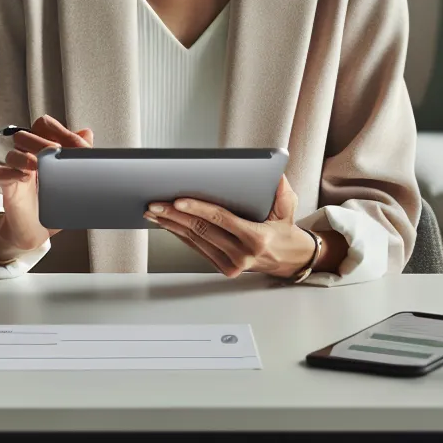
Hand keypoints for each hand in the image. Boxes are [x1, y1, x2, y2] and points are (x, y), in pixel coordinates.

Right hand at [0, 115, 86, 256]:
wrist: (38, 230)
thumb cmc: (53, 201)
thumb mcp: (71, 178)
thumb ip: (78, 154)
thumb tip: (87, 132)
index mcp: (42, 150)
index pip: (42, 127)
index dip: (53, 128)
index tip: (68, 140)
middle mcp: (27, 157)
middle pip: (24, 136)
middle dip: (39, 140)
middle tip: (55, 150)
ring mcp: (16, 172)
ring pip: (12, 154)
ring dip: (24, 156)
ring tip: (37, 165)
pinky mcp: (8, 188)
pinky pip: (3, 173)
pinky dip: (12, 173)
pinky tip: (25, 177)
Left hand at [147, 177, 317, 279]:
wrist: (288, 259)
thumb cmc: (284, 228)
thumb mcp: (288, 207)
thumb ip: (282, 190)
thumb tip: (274, 174)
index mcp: (256, 238)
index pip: (220, 220)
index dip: (197, 209)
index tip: (178, 201)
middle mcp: (242, 255)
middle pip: (201, 230)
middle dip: (174, 216)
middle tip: (154, 203)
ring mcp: (231, 265)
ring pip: (194, 240)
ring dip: (171, 225)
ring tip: (154, 212)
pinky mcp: (224, 268)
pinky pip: (197, 248)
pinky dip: (180, 234)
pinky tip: (167, 223)